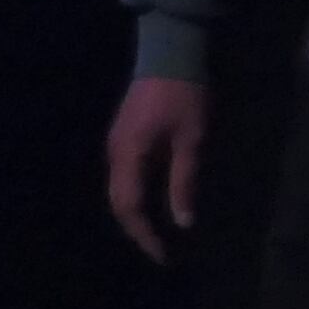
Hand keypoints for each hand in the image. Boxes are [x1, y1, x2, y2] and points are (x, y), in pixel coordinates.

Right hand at [104, 73, 209, 263]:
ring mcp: (117, 142)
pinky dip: (137, 196)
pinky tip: (155, 202)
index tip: (163, 257)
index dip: (145, 235)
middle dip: (138, 229)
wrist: (169, 52)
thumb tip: (183, 223)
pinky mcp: (124, 135)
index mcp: (129, 156)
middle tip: (161, 251)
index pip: (130, 208)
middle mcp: (116, 153)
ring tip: (159, 232)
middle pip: (118, 202)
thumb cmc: (184, 96)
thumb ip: (184, 182)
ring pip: (119, 190)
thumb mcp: (192, 141)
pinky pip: (125, 176)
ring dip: (136, 213)